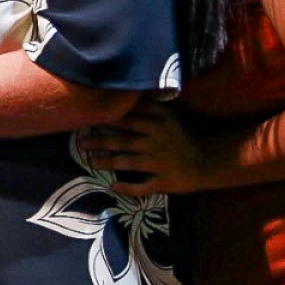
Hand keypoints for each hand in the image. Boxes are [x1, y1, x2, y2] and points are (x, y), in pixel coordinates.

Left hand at [77, 102, 203, 196]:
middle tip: (80, 143)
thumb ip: (148, 107)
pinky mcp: (163, 182)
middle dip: (101, 142)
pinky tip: (113, 186)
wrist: (204, 162)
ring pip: (129, 163)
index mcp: (156, 125)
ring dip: (108, 162)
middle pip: (124, 141)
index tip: (87, 121)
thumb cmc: (178, 138)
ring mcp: (159, 164)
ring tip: (90, 162)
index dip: (107, 120)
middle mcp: (156, 143)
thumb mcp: (167, 117)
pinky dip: (128, 188)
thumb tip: (124, 96)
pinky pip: (143, 187)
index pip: (128, 120)